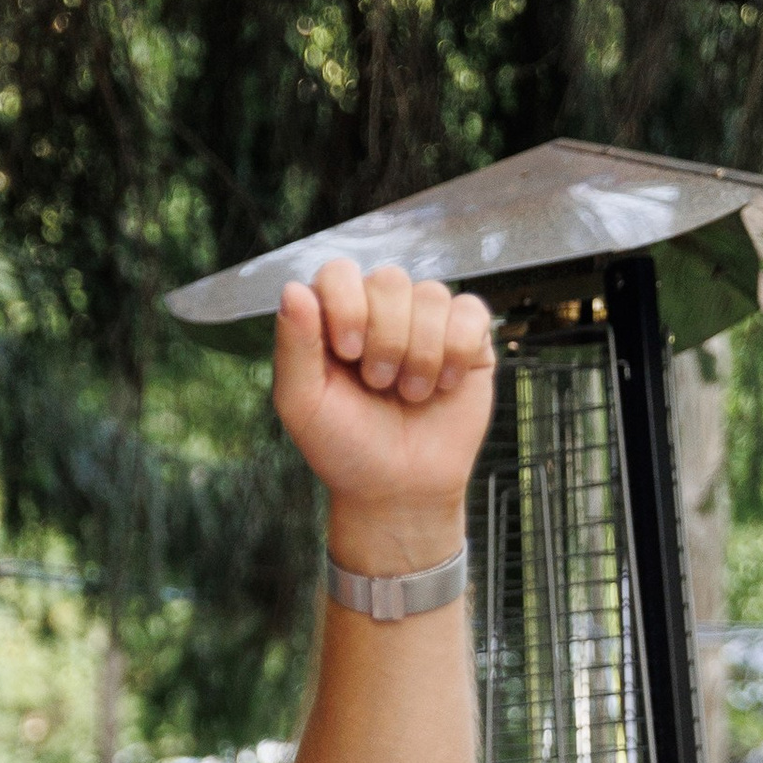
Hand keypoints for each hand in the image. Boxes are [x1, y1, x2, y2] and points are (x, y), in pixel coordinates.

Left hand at [273, 256, 496, 573]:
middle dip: (386, 339)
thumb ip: (294, 346)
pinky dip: (456, 350)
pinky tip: (443, 384)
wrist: (399, 490)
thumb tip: (292, 288)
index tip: (347, 353)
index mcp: (334, 319)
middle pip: (389, 279)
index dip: (347, 305)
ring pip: (431, 295)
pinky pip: (470, 310)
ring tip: (410, 394)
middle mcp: (380, 312)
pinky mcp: (467, 337)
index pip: (340, 272)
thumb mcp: (303, 404)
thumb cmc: (346, 448)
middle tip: (380, 385)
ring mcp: (426, 321)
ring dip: (420, 354)